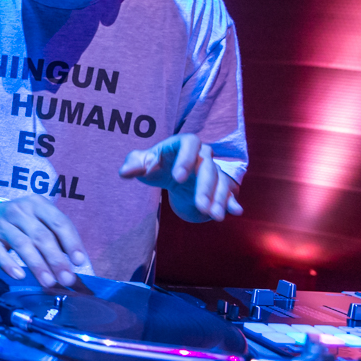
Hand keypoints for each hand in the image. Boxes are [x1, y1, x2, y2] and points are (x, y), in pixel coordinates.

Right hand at [0, 195, 87, 287]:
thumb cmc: (22, 221)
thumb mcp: (40, 220)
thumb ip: (57, 236)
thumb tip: (76, 262)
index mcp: (38, 204)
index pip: (59, 222)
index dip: (71, 242)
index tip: (80, 262)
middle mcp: (20, 211)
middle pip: (41, 236)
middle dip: (56, 259)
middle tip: (67, 279)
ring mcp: (2, 224)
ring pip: (22, 244)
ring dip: (37, 265)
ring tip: (49, 282)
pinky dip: (10, 265)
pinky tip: (20, 276)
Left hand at [118, 133, 242, 221]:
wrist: (171, 174)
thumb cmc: (155, 165)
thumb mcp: (143, 164)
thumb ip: (134, 165)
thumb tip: (124, 173)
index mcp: (183, 143)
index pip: (189, 143)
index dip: (186, 158)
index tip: (178, 178)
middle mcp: (202, 154)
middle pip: (207, 167)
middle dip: (205, 187)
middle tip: (201, 207)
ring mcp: (213, 169)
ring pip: (220, 181)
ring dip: (219, 199)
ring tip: (215, 217)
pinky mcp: (219, 184)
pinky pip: (228, 191)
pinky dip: (232, 201)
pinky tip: (235, 212)